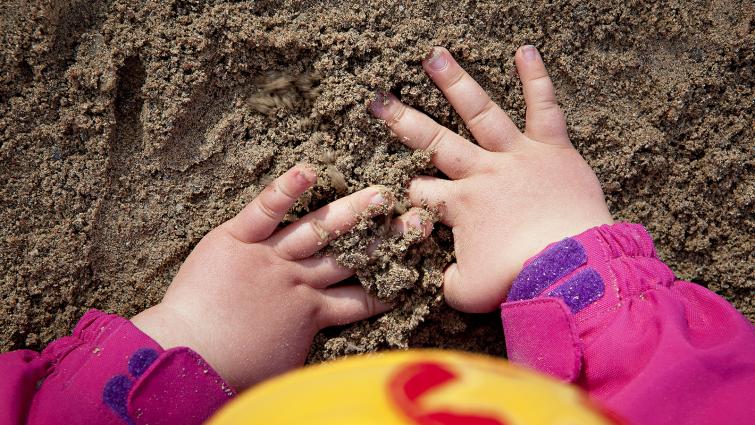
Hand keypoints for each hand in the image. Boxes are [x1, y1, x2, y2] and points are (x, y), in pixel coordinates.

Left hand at [131, 165, 430, 388]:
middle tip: (419, 219)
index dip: (388, 287)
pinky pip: (265, 210)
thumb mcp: (286, 366)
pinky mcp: (237, 239)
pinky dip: (286, 190)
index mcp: (310, 313)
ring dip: (351, 212)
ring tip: (382, 194)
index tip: (414, 272)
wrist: (186, 356)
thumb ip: (313, 346)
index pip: (360, 299)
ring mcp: (269, 258)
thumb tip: (333, 355)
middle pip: (351, 257)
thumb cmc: (231, 369)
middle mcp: (298, 282)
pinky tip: (308, 170)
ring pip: (318, 230)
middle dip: (387, 239)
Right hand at [370, 46, 612, 312]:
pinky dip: (535, 80)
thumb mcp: (467, 291)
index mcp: (459, 206)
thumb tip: (443, 274)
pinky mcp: (551, 149)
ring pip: (480, 113)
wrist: (570, 267)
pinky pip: (543, 109)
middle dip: (402, 122)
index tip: (395, 187)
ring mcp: (515, 156)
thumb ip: (448, 279)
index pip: (420, 191)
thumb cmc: (516, 279)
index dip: (405, 189)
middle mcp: (481, 173)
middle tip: (379, 100)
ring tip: (434, 55)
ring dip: (455, 84)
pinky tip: (525, 50)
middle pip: (434, 143)